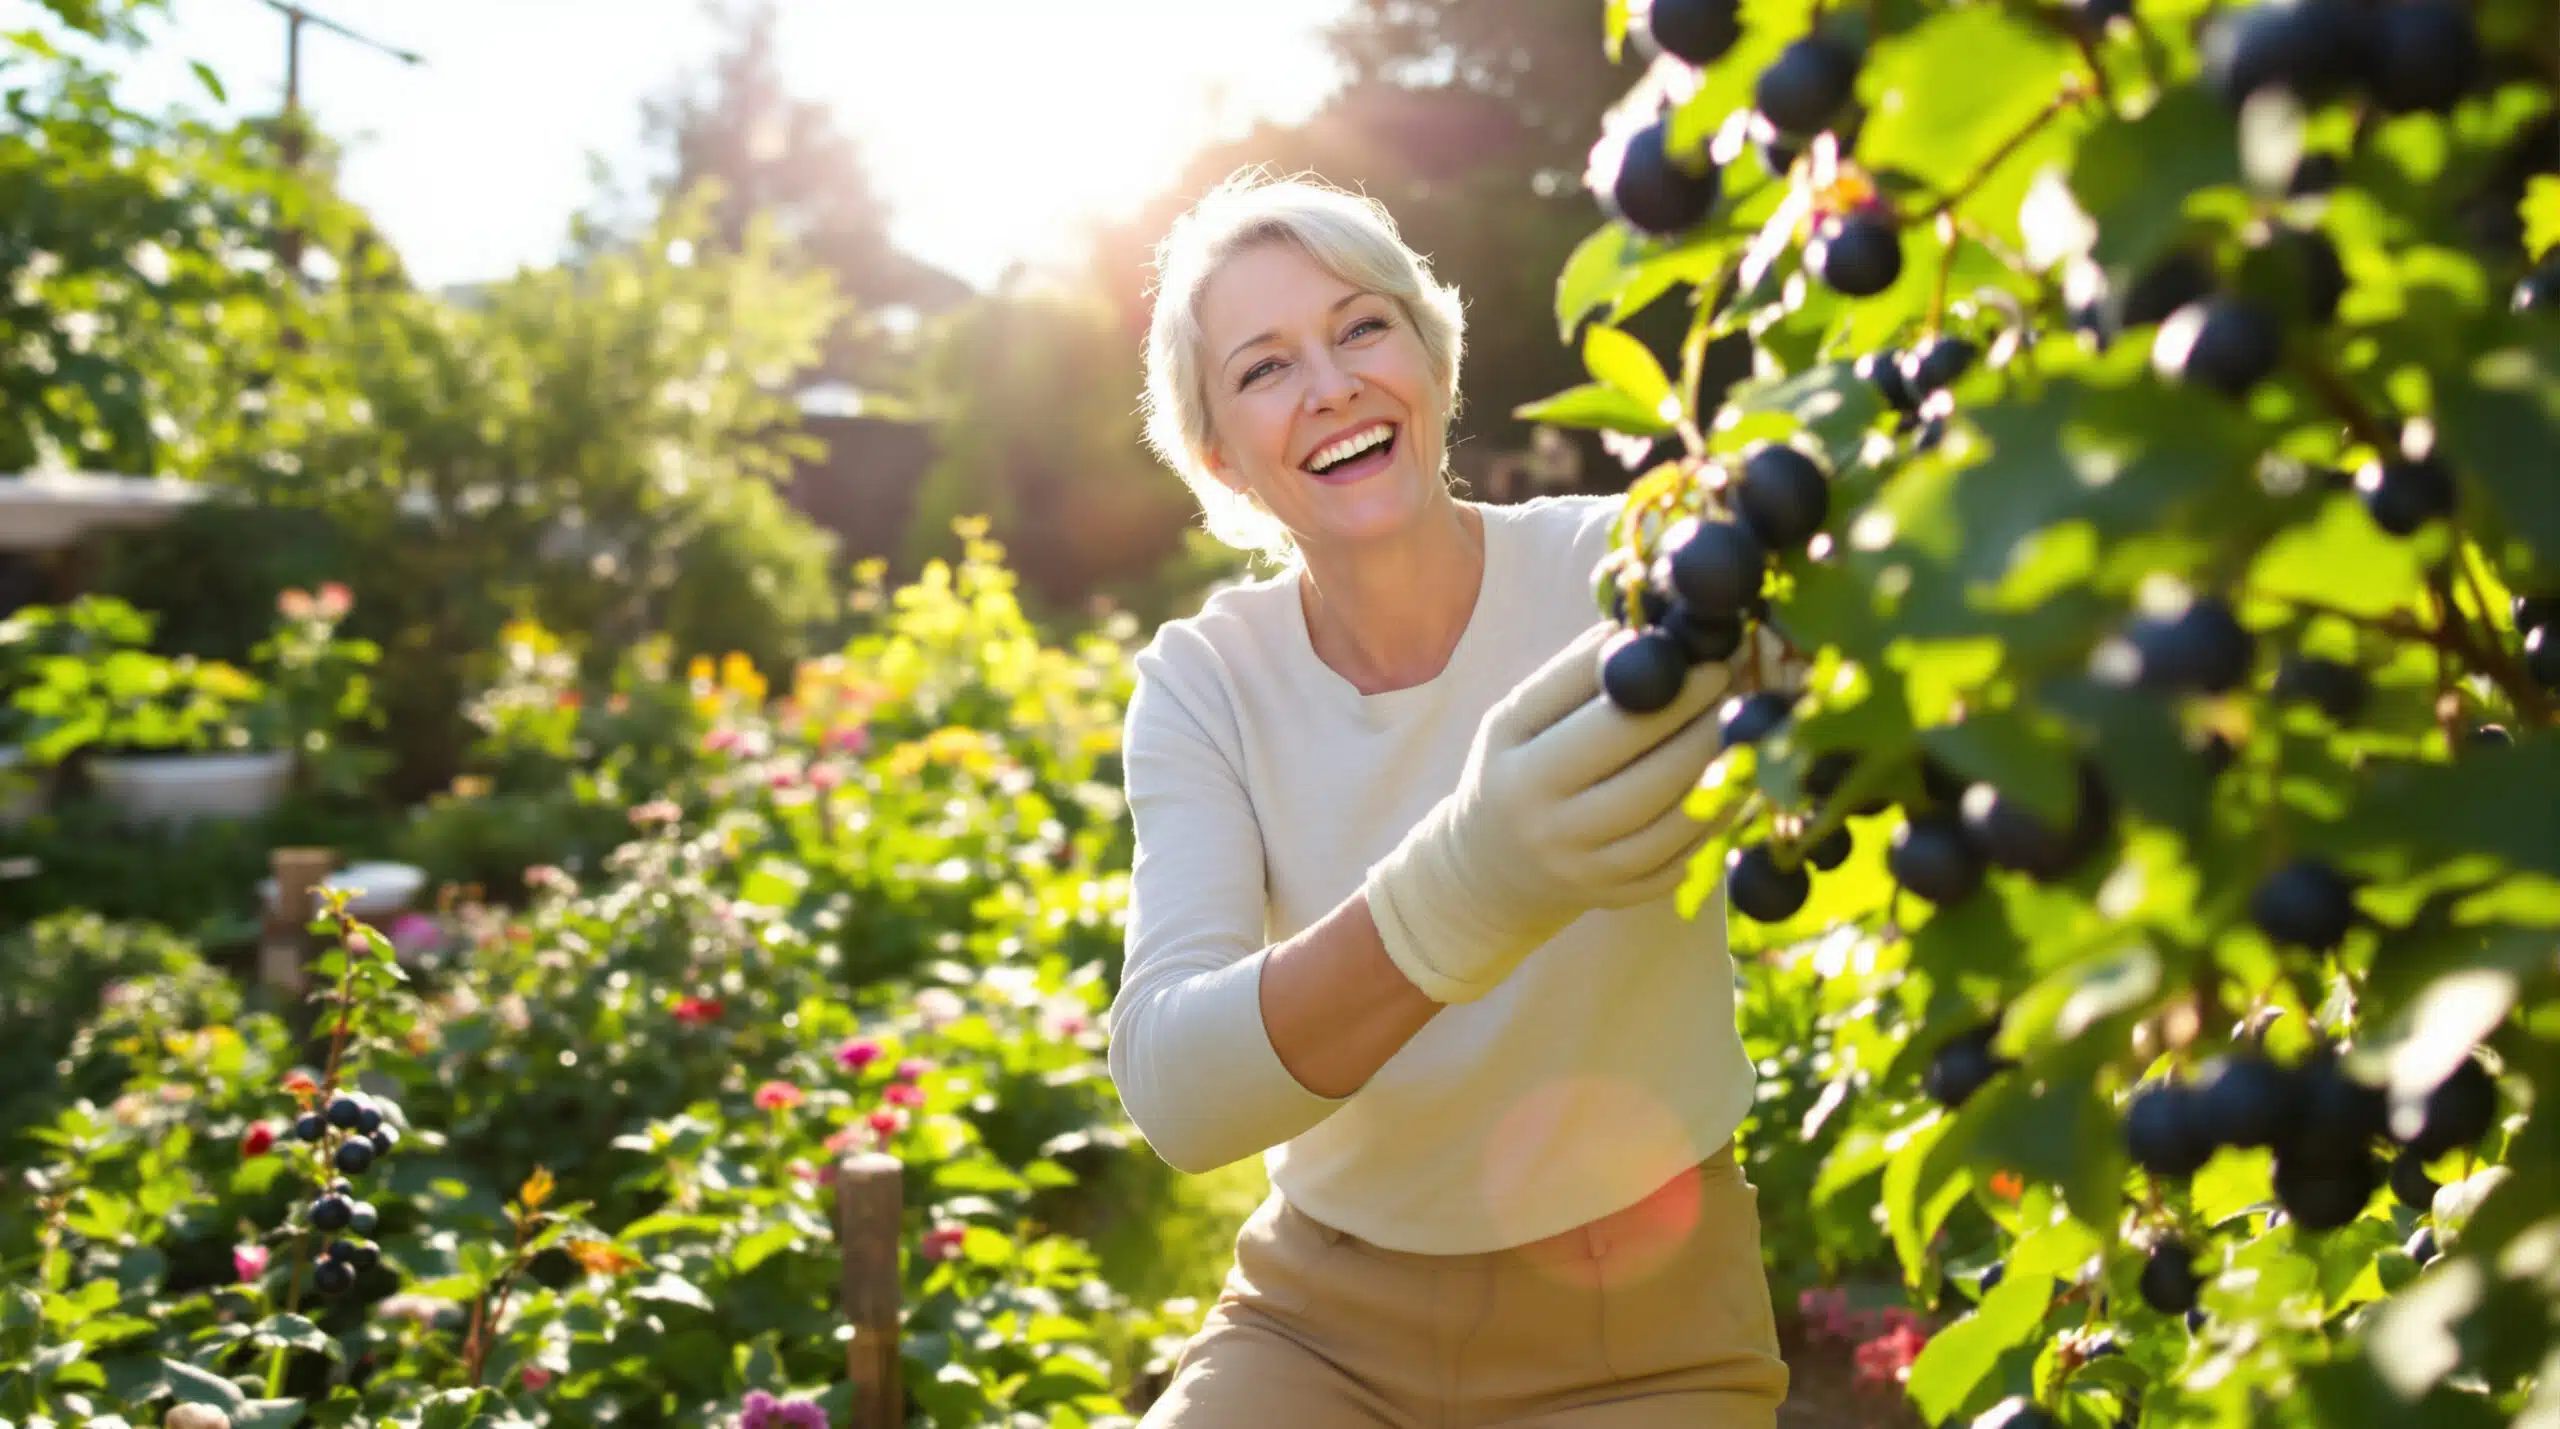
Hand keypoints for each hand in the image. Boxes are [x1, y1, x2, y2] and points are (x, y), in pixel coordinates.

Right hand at [1362, 622, 1736, 1003]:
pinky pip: (1683, 857)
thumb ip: (1570, 678)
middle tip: (1732, 685)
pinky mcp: (1618, 897)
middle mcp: (1550, 827)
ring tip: (1742, 726)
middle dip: (1701, 723)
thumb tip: (1641, 630)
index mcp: (1521, 772)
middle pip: (1648, 773)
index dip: (1664, 685)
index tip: (1700, 653)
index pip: (1604, 723)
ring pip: (1674, 821)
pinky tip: (1735, 778)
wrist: (1488, 871)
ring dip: (1719, 769)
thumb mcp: (1514, 722)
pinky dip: (1718, 816)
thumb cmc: (1512, 773)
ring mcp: (1587, 870)